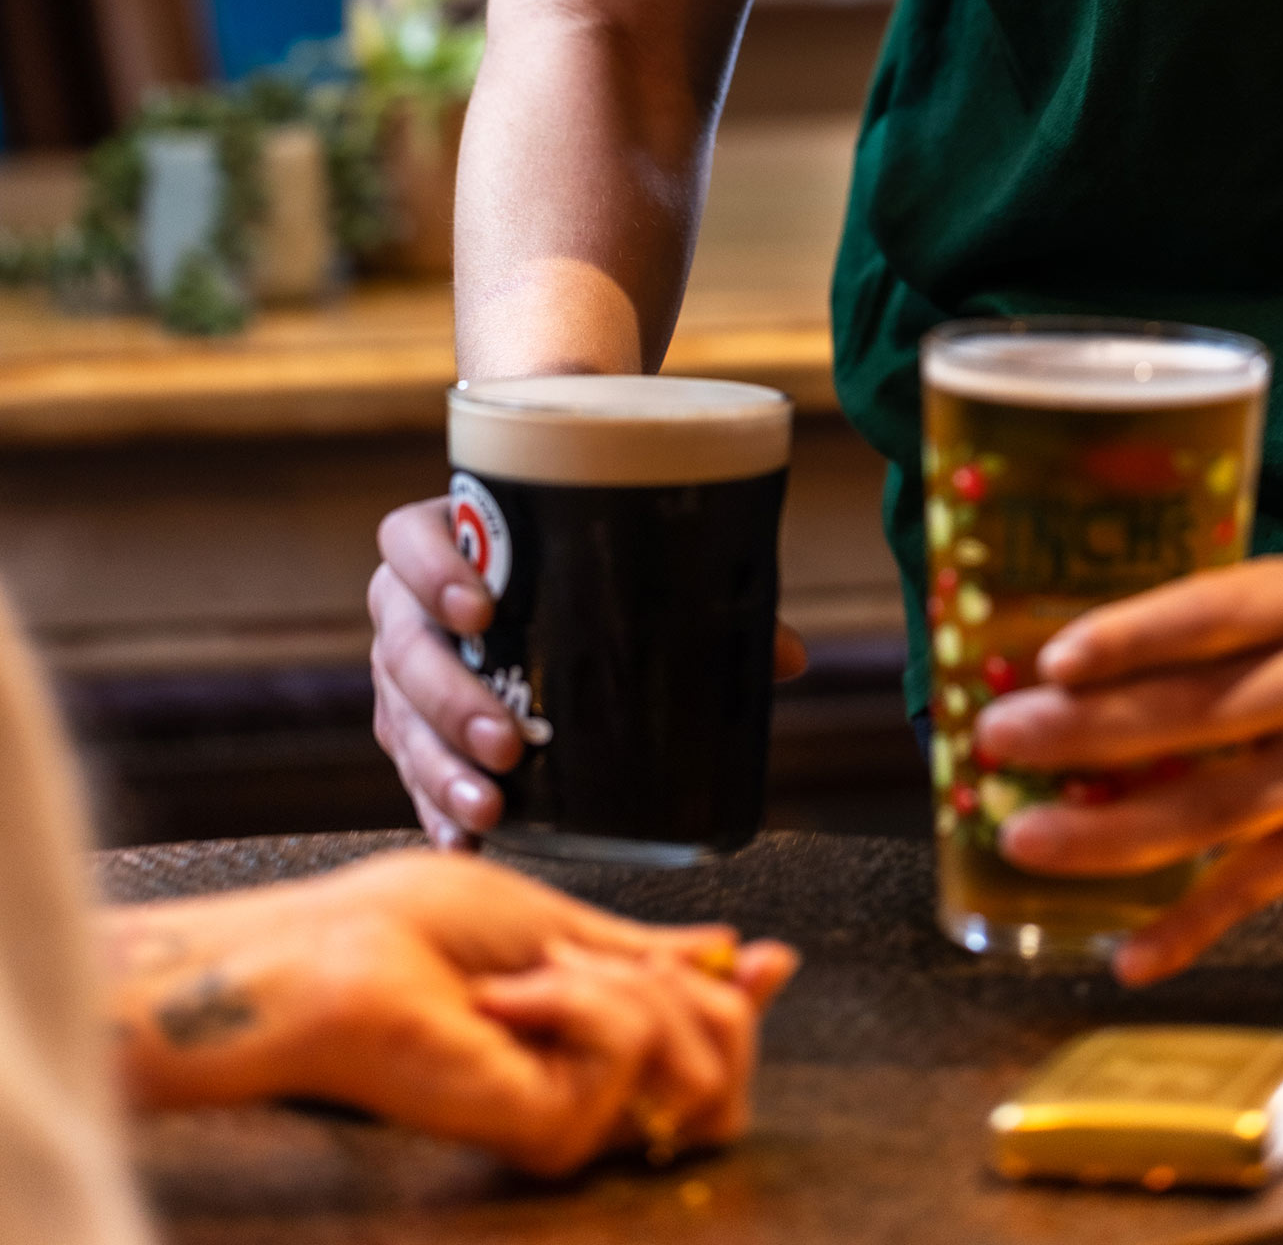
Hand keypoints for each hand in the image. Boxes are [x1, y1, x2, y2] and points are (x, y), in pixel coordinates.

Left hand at [105, 850, 798, 1176]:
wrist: (337, 960)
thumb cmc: (421, 931)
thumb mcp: (571, 925)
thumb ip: (660, 955)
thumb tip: (756, 957)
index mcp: (602, 1044)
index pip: (719, 1051)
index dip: (749, 1002)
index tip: (763, 958)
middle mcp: (597, 1094)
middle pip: (730, 1078)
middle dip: (704, 994)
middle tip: (617, 962)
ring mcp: (577, 1119)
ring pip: (697, 1062)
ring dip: (631, 985)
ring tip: (544, 975)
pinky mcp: (552, 1132)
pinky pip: (632, 1048)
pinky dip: (581, 997)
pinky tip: (510, 1000)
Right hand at [370, 496, 808, 844]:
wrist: (532, 602)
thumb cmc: (587, 574)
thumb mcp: (629, 577)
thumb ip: (700, 607)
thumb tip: (788, 656)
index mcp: (451, 540)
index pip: (409, 539)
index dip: (432, 570)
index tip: (483, 610)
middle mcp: (410, 605)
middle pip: (402, 644)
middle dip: (451, 699)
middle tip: (510, 742)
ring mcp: (405, 669)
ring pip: (398, 715)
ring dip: (438, 766)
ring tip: (491, 805)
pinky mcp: (410, 728)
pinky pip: (407, 768)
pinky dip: (432, 806)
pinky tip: (463, 840)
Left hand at [973, 556, 1282, 986]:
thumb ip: (1204, 628)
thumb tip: (1060, 667)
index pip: (1209, 617)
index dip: (1131, 638)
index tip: (1054, 661)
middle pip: (1195, 715)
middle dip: (1086, 733)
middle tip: (997, 739)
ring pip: (1214, 810)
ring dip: (1111, 832)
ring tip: (1025, 838)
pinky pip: (1256, 889)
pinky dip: (1189, 926)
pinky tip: (1126, 955)